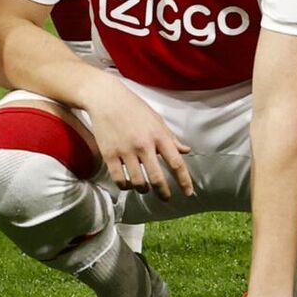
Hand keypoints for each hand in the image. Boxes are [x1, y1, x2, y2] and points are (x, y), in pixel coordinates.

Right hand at [85, 82, 193, 199]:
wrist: (107, 99)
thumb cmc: (134, 108)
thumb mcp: (157, 120)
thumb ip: (171, 138)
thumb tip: (186, 151)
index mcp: (159, 136)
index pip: (176, 163)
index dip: (184, 181)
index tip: (189, 193)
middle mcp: (143, 145)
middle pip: (157, 178)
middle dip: (164, 192)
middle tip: (166, 198)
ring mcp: (125, 151)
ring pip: (138, 182)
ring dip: (143, 189)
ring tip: (145, 188)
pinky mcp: (109, 155)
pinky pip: (119, 180)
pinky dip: (126, 186)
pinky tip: (128, 184)